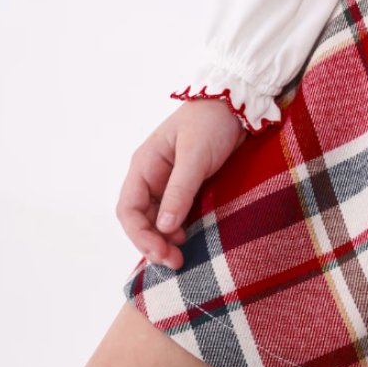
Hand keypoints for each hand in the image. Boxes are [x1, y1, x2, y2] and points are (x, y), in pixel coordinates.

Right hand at [116, 98, 248, 270]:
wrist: (239, 104)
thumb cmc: (212, 122)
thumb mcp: (195, 155)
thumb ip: (180, 190)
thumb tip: (164, 227)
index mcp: (144, 165)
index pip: (128, 209)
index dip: (139, 235)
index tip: (160, 253)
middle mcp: (152, 176)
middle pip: (141, 219)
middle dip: (153, 243)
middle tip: (175, 262)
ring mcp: (169, 181)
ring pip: (158, 220)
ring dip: (165, 239)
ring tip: (183, 254)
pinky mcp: (188, 185)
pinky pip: (175, 213)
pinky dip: (178, 229)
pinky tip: (189, 239)